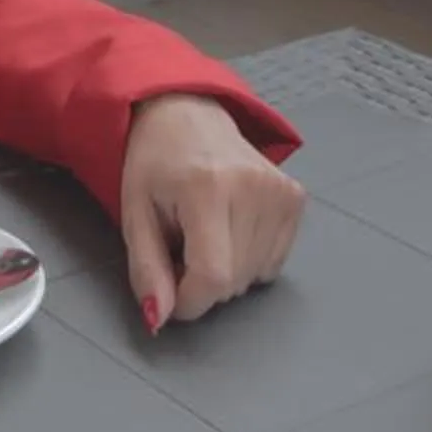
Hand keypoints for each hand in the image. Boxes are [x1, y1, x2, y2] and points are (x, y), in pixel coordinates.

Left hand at [119, 93, 306, 330]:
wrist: (188, 113)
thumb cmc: (156, 160)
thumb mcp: (135, 214)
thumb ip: (147, 270)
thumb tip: (160, 318)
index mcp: (208, 187)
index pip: (212, 277)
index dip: (188, 300)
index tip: (171, 288)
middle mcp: (253, 187)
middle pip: (233, 282)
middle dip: (201, 282)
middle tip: (182, 247)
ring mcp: (281, 191)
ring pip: (254, 278)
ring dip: (225, 272)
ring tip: (205, 233)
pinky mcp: (295, 197)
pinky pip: (273, 264)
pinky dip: (249, 260)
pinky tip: (231, 229)